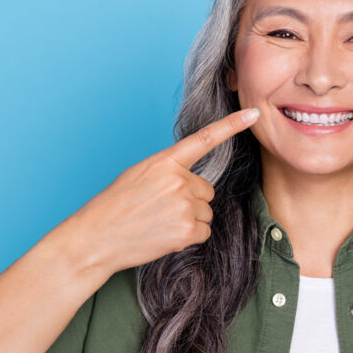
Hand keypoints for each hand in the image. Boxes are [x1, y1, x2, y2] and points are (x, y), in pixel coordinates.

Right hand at [60, 108, 259, 276]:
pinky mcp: (187, 230)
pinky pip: (203, 232)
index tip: (254, 114)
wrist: (97, 238)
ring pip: (206, 212)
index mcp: (165, 162)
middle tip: (161, 209)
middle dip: (191, 200)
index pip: (205, 139)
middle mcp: (178, 180)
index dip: (232, 125)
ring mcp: (184, 205)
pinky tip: (165, 235)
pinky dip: (188, 236)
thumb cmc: (115, 206)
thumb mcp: (139, 175)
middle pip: (206, 189)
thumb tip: (192, 182)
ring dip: (189, 219)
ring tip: (159, 223)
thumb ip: (168, 171)